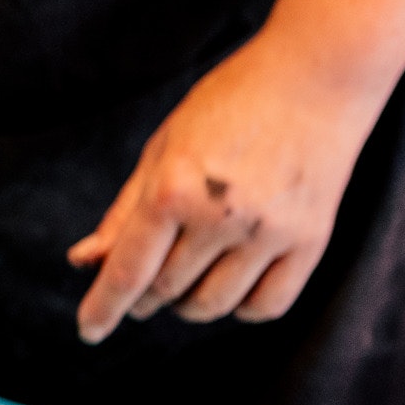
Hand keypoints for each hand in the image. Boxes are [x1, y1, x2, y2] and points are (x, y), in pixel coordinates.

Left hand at [66, 33, 383, 342]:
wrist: (319, 73)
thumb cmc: (231, 103)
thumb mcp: (164, 147)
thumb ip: (125, 211)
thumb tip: (85, 262)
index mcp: (174, 188)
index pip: (128, 270)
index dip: (102, 307)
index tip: (88, 332)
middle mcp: (221, 215)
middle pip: (166, 290)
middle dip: (146, 296)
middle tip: (147, 281)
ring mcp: (270, 232)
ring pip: (212, 305)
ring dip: (188, 304)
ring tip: (186, 279)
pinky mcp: (311, 240)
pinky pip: (266, 306)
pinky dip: (240, 307)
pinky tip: (231, 285)